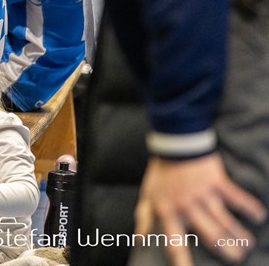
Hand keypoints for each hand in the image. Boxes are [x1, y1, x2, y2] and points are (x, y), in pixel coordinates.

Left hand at [134, 154, 265, 264]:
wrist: (174, 144)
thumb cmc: (161, 173)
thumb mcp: (148, 195)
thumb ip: (144, 218)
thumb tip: (140, 239)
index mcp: (168, 211)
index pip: (175, 242)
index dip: (182, 261)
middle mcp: (186, 206)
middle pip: (211, 236)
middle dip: (226, 250)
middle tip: (235, 257)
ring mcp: (203, 195)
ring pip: (225, 222)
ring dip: (239, 236)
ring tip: (247, 244)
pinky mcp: (217, 182)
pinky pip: (237, 199)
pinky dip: (249, 207)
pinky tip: (258, 215)